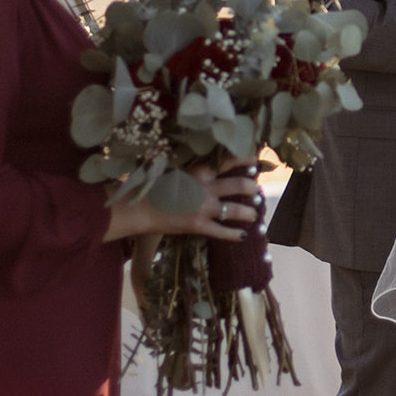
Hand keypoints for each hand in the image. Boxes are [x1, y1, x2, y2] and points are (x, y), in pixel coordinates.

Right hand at [104, 160, 260, 242]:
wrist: (139, 208)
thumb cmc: (156, 187)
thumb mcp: (179, 171)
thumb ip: (198, 170)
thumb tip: (216, 168)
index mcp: (201, 170)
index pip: (230, 160)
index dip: (247, 160)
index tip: (256, 161)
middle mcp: (207, 187)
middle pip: (240, 184)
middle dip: (251, 187)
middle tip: (256, 190)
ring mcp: (204, 208)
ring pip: (236, 210)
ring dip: (249, 212)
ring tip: (253, 214)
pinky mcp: (198, 226)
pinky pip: (222, 231)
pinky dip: (235, 234)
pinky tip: (244, 235)